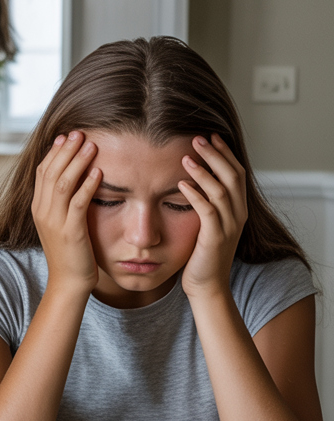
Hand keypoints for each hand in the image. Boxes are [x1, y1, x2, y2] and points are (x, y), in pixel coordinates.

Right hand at [31, 132, 101, 294]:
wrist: (68, 282)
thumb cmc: (70, 252)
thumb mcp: (61, 222)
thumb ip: (63, 201)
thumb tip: (75, 179)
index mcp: (38, 207)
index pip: (42, 171)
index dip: (54, 152)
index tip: (66, 136)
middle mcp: (42, 211)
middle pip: (50, 172)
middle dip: (65, 150)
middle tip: (79, 132)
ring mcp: (54, 221)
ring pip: (62, 182)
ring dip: (77, 161)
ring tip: (91, 145)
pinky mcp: (70, 231)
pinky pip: (77, 202)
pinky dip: (88, 185)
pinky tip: (98, 172)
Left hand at [177, 134, 247, 298]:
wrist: (206, 285)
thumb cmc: (201, 252)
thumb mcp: (207, 223)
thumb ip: (207, 201)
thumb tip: (194, 177)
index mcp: (237, 209)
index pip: (236, 173)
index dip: (225, 153)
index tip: (211, 136)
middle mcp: (238, 215)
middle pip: (232, 176)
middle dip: (216, 155)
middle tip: (198, 138)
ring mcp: (229, 226)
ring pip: (221, 190)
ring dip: (203, 171)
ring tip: (186, 156)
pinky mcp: (215, 238)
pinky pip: (208, 211)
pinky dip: (195, 195)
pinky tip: (181, 184)